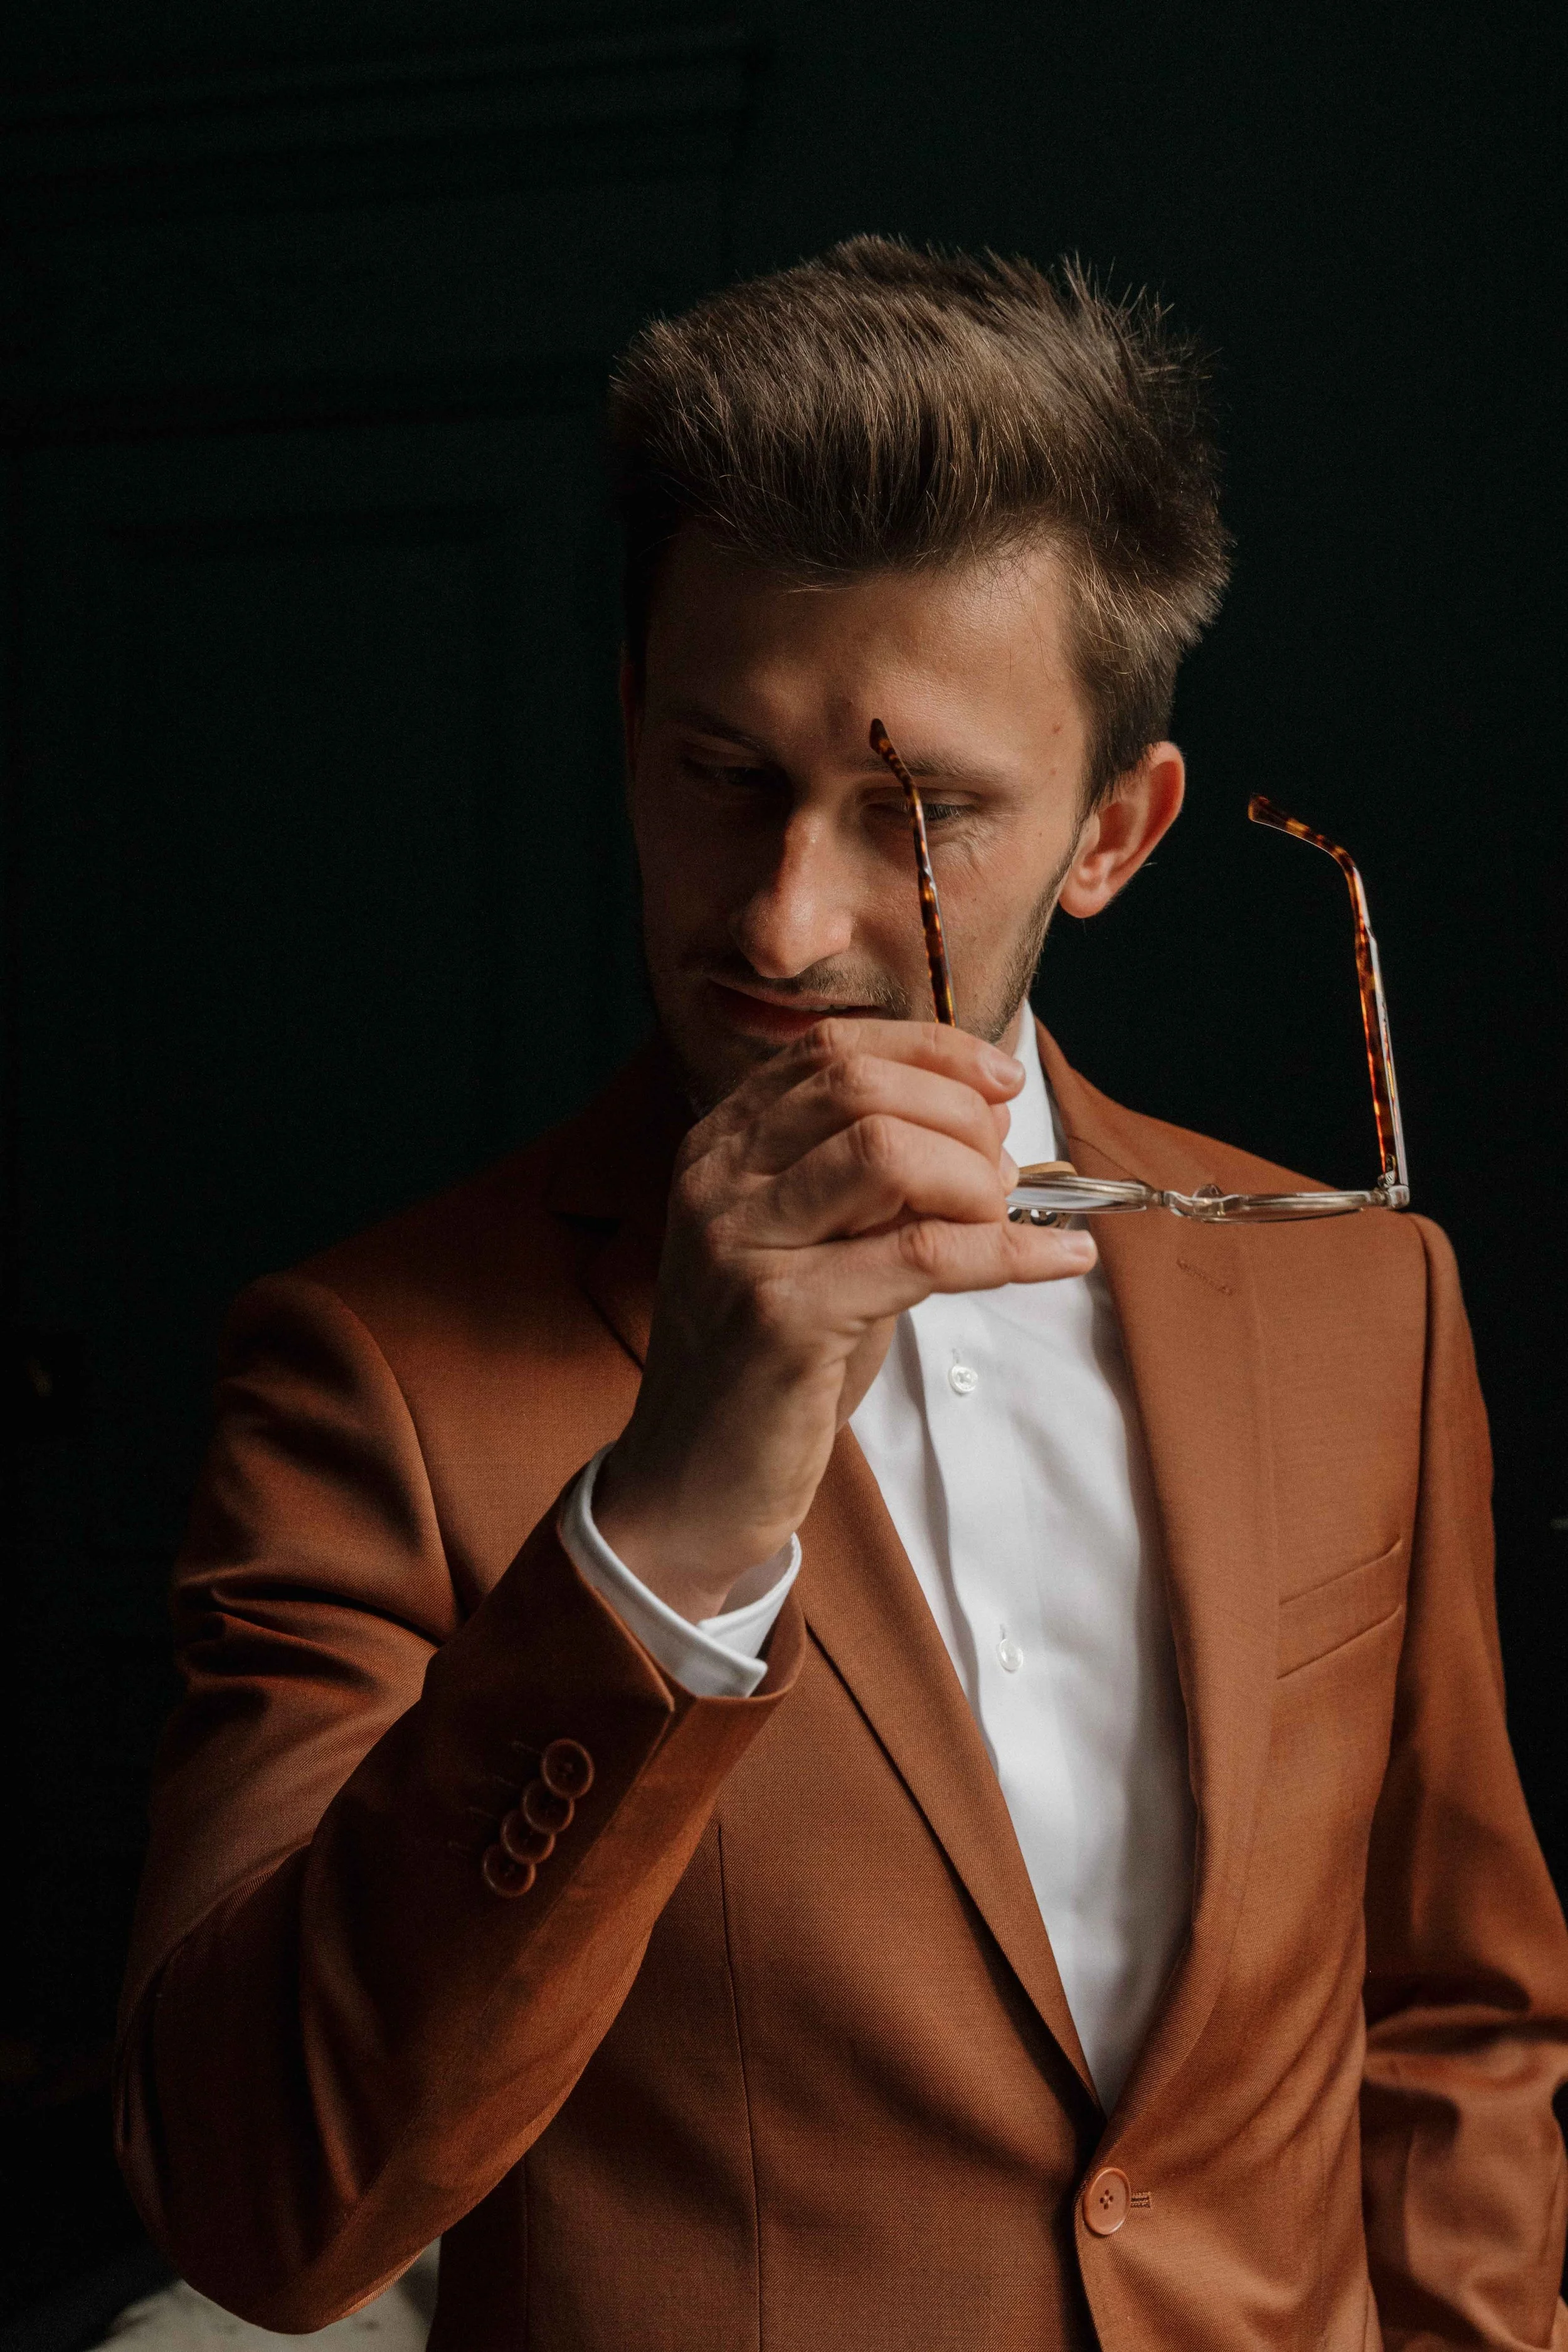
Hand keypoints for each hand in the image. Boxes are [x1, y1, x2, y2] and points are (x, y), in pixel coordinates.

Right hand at [593, 1018, 1095, 1621]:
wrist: (692, 1484)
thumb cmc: (767, 1366)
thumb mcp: (814, 1248)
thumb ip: (874, 1184)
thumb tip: (986, 1126)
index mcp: (719, 1148)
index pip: (830, 1051)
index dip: (931, 1052)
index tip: (1001, 1081)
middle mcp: (717, 1181)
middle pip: (861, 1088)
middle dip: (960, 1115)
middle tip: (1003, 1170)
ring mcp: (741, 1243)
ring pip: (888, 1153)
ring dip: (974, 1179)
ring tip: (1004, 1217)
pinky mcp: (781, 1315)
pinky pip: (923, 1252)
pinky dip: (1009, 1248)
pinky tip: (1059, 1257)